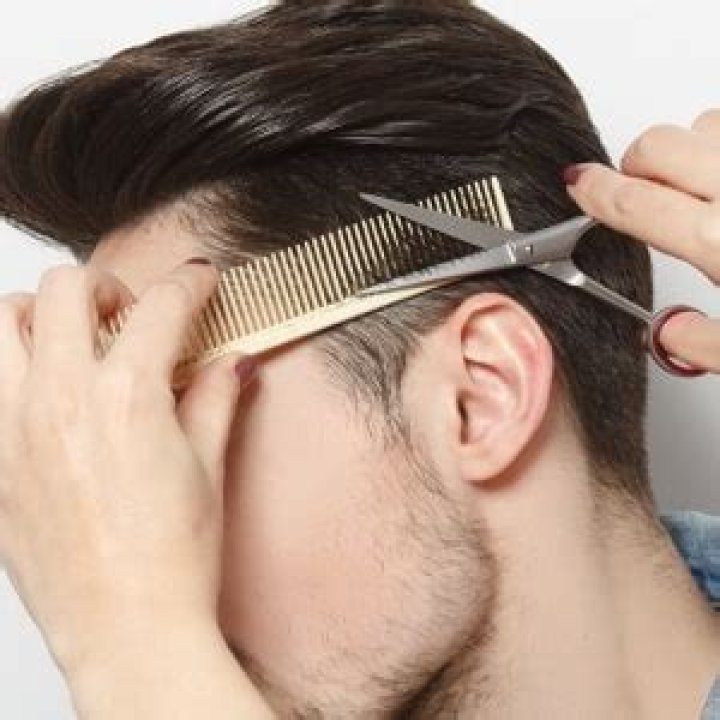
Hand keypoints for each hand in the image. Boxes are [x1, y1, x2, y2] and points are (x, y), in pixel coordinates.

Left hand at [0, 258, 254, 678]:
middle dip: (108, 284)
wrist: (127, 631)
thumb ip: (216, 397)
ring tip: (76, 339)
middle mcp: (61, 401)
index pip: (160, 305)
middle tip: (130, 310)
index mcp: (128, 397)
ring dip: (43, 314)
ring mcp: (14, 428)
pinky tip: (49, 394)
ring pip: (3, 321)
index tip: (198, 280)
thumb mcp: (207, 468)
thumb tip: (232, 362)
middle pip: (67, 288)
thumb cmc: (171, 561)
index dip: (188, 281)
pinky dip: (15, 367)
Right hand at [564, 108, 719, 372]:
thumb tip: (667, 334)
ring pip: (703, 124)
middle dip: (634, 166)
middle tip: (639, 193)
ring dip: (688, 149)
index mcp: (719, 239)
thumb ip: (701, 345)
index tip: (578, 184)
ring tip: (696, 185)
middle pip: (656, 145)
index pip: (631, 201)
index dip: (592, 191)